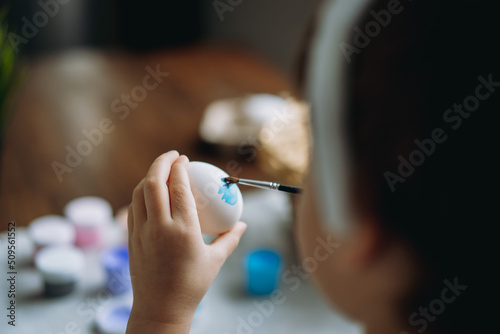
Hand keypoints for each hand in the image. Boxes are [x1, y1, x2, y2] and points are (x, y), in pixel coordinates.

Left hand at [126, 151, 246, 333]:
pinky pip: (133, 208)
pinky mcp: (131, 239)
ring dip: (149, 176)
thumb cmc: (192, 286)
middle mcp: (159, 227)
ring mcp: (141, 232)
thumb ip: (230, 238)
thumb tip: (242, 223)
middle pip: (153, 183)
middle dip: (161, 162)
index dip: (180, 168)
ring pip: (139, 193)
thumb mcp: (215, 261)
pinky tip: (151, 194)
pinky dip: (141, 194)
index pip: (178, 188)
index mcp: (183, 230)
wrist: (161, 308)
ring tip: (161, 171)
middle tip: (172, 156)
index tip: (185, 159)